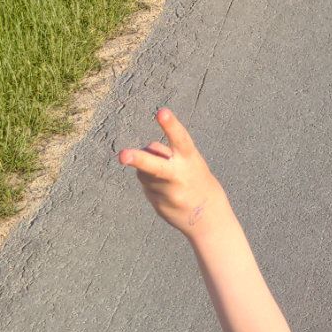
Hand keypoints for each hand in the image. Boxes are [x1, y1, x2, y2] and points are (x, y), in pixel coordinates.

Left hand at [117, 108, 229, 235]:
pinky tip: (168, 194)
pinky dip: (153, 186)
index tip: (162, 112)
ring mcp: (166, 193)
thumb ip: (169, 153)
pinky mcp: (157, 204)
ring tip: (170, 180)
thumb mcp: (192, 162)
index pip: (180, 139)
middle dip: (138, 159)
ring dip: (149, 170)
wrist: (209, 219)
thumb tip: (143, 153)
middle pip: (154, 165)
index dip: (171, 125)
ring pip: (144, 171)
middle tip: (122, 155)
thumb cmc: (198, 181)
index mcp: (191, 161)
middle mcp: (177, 177)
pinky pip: (147, 185)